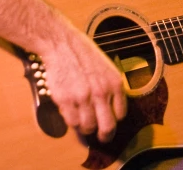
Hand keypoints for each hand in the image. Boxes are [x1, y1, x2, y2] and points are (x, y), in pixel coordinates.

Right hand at [39, 26, 127, 142]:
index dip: (115, 120)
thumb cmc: (84, 54)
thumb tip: (111, 110)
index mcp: (115, 83)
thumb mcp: (107, 68)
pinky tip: (71, 113)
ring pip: (88, 127)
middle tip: (102, 137)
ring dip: (85, 128)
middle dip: (105, 135)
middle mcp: (101, 92)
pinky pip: (71, 122)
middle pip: (107, 127)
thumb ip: (110, 88)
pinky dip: (72, 122)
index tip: (110, 122)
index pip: (120, 114)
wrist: (62, 44)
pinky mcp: (66, 100)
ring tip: (83, 122)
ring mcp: (83, 97)